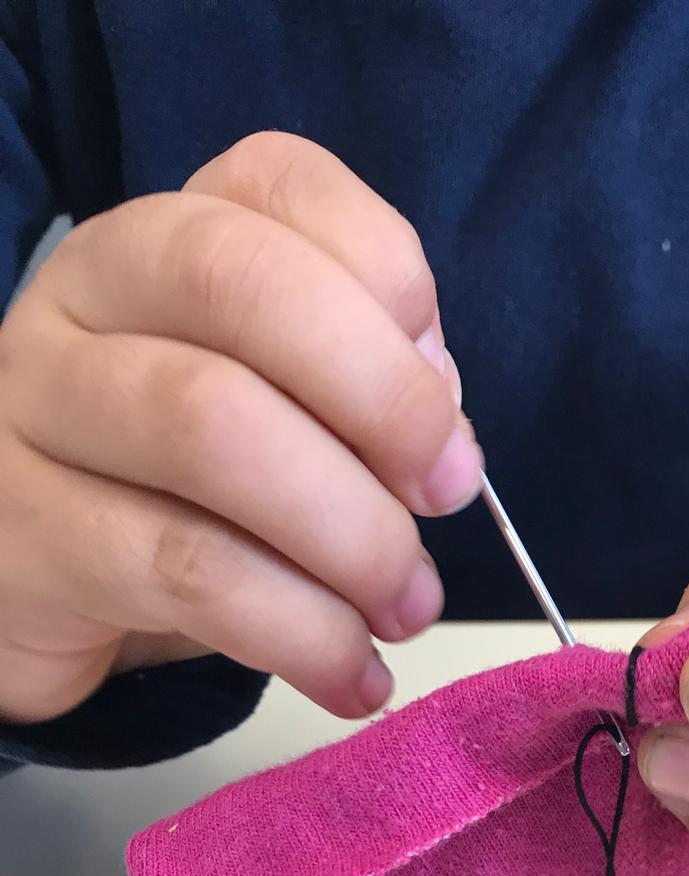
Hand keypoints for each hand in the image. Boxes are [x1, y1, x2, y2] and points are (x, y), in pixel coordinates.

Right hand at [0, 131, 479, 723]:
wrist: (30, 582)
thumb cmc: (181, 488)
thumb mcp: (279, 417)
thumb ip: (363, 396)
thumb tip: (446, 440)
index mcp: (168, 237)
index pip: (278, 186)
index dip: (389, 284)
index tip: (445, 404)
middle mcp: (88, 292)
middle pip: (242, 286)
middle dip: (384, 400)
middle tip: (446, 499)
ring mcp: (40, 405)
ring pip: (210, 427)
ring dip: (350, 536)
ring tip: (405, 609)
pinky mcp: (31, 536)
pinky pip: (184, 570)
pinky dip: (300, 634)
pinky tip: (350, 675)